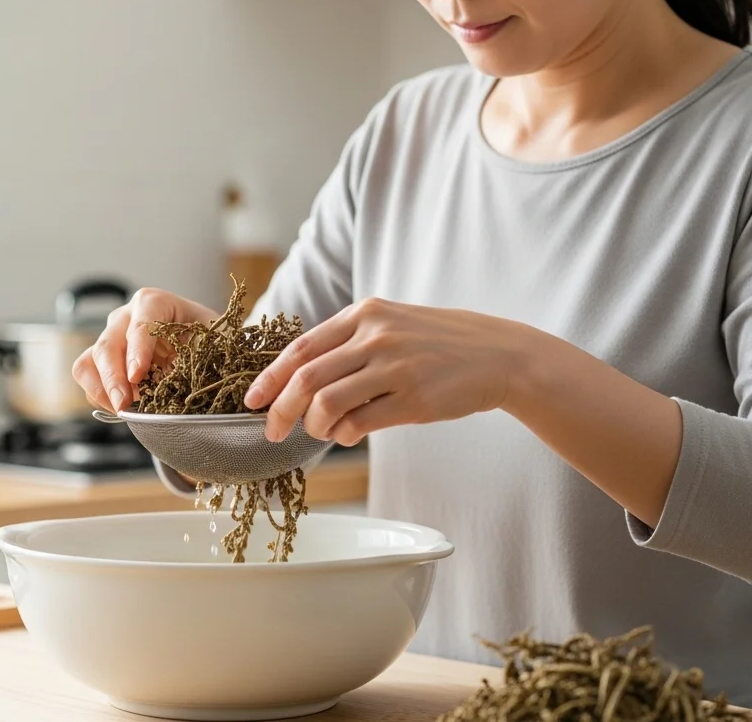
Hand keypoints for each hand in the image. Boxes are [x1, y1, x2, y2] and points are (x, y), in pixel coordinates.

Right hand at [72, 288, 218, 412]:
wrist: (202, 347)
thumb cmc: (209, 340)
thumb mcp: (217, 342)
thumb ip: (207, 355)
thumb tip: (198, 384)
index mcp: (155, 303)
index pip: (140, 322)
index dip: (137, 350)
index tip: (138, 376)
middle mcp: (126, 317)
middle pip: (108, 344)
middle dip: (114, 378)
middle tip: (125, 405)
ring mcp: (111, 338)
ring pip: (89, 361)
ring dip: (101, 389)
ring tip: (124, 410)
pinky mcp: (102, 360)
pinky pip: (88, 378)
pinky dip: (101, 397)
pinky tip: (123, 408)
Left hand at [243, 297, 534, 444]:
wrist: (499, 354)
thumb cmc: (439, 344)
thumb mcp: (392, 325)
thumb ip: (350, 345)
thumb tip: (301, 381)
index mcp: (364, 314)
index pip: (301, 347)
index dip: (270, 377)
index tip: (252, 400)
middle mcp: (376, 336)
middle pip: (306, 378)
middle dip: (281, 409)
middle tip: (272, 431)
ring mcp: (396, 367)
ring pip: (328, 402)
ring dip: (313, 426)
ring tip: (318, 433)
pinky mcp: (415, 398)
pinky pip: (361, 423)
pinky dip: (344, 434)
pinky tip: (346, 436)